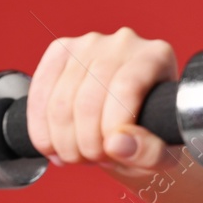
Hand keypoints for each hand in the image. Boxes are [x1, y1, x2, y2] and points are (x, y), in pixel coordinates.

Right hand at [25, 27, 179, 174]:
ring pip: (60, 102)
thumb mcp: (164, 154)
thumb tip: (117, 143)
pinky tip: (53, 146)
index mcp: (156, 57)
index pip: (125, 89)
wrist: (130, 128)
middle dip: (85, 143)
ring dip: (63, 141)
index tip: (111, 154)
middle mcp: (124, 42)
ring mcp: (88, 43)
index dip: (111, 128)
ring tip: (77, 156)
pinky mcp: (60, 51)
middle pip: (88, 99)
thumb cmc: (152, 138)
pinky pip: (39, 94)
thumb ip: (150, 152)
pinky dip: (40, 129)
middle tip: (93, 160)